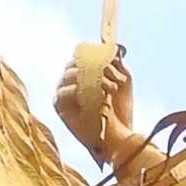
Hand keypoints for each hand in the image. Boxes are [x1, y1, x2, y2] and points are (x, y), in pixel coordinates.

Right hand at [55, 43, 134, 161]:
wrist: (120, 138)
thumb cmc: (121, 112)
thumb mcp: (124, 82)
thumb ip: (118, 64)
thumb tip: (115, 48)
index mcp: (85, 73)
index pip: (81, 55)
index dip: (95, 54)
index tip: (112, 60)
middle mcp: (73, 81)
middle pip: (74, 62)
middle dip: (95, 66)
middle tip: (114, 78)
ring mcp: (66, 94)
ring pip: (68, 74)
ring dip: (90, 78)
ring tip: (110, 90)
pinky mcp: (61, 108)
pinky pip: (61, 92)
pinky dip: (76, 91)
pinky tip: (93, 98)